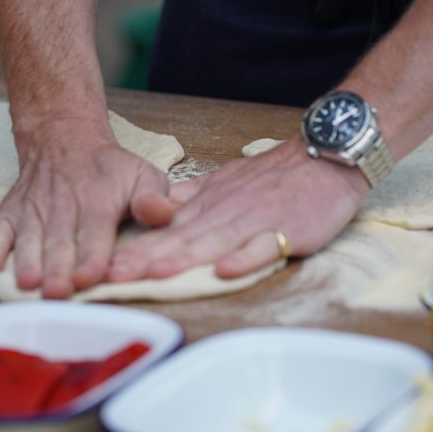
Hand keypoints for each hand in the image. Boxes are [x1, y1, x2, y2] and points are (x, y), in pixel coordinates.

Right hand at [0, 126, 172, 298]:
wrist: (64, 139)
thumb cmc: (109, 169)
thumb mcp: (142, 174)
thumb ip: (153, 198)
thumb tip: (162, 213)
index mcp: (98, 201)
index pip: (95, 233)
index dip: (92, 256)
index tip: (89, 277)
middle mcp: (63, 207)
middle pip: (60, 242)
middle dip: (58, 269)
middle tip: (57, 293)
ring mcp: (34, 210)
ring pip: (29, 239)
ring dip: (27, 262)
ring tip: (27, 285)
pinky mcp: (12, 212)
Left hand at [107, 137, 368, 280]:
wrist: (326, 154)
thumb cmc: (276, 174)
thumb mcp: (226, 179)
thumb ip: (193, 197)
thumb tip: (158, 210)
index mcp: (210, 204)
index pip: (166, 230)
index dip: (136, 249)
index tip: (106, 267)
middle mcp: (226, 213)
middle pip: (181, 238)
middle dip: (146, 259)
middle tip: (114, 277)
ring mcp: (256, 221)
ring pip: (214, 242)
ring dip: (184, 259)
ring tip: (156, 275)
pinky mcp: (288, 229)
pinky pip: (264, 246)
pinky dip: (244, 259)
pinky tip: (225, 272)